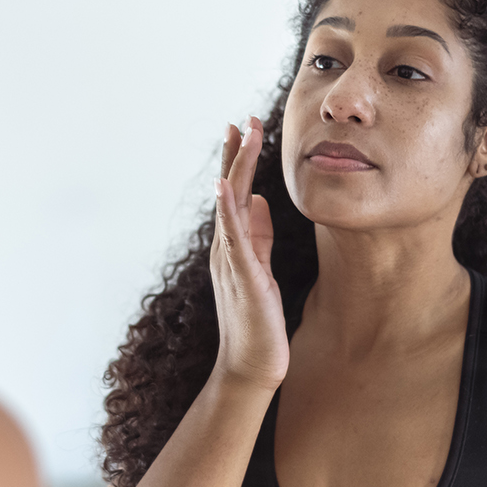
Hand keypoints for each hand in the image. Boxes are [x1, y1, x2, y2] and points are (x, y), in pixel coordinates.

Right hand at [210, 116, 288, 390]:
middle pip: (227, 191)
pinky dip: (228, 209)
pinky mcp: (242, 276)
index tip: (246, 128)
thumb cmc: (257, 322)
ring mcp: (230, 260)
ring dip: (235, 168)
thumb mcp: (261, 269)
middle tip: (244, 119)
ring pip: (229, 204)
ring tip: (240, 136)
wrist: (251, 366)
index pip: (234, 194)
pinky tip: (228, 185)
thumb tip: (258, 200)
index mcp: (232, 244)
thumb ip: (258, 235)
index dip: (239, 160)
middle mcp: (225, 247)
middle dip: (236, 154)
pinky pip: (232, 236)